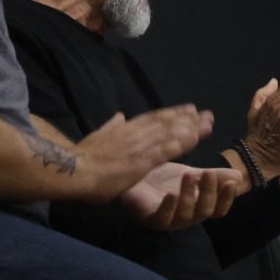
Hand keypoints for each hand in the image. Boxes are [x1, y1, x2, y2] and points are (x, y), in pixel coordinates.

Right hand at [76, 105, 213, 200]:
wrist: (71, 170)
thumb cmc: (81, 158)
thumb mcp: (97, 136)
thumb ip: (110, 126)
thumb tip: (118, 115)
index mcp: (125, 128)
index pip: (154, 118)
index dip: (173, 114)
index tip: (189, 109)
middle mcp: (135, 133)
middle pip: (167, 122)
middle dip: (188, 118)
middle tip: (207, 114)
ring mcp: (139, 146)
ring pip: (171, 133)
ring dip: (191, 128)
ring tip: (208, 124)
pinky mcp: (141, 161)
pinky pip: (166, 149)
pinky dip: (182, 142)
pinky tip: (196, 139)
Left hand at [121, 163, 239, 229]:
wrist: (131, 178)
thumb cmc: (161, 179)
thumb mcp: (191, 175)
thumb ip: (213, 176)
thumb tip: (239, 176)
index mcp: (197, 208)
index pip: (218, 209)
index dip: (226, 198)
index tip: (231, 181)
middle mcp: (185, 217)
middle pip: (205, 211)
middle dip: (209, 192)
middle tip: (209, 173)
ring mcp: (168, 221)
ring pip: (186, 215)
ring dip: (190, 195)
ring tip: (190, 175)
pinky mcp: (149, 219)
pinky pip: (162, 218)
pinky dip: (169, 206)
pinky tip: (172, 193)